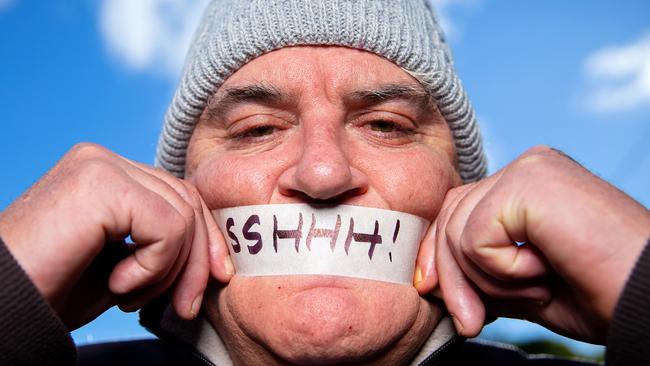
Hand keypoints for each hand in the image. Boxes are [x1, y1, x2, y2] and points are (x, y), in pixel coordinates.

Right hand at [0, 143, 232, 329]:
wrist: (2, 306)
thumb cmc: (54, 288)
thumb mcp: (124, 263)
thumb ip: (164, 246)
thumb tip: (218, 260)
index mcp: (107, 172)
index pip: (179, 195)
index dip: (205, 238)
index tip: (215, 278)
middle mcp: (104, 160)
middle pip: (187, 201)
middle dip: (197, 260)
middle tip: (186, 306)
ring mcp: (101, 166)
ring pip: (182, 217)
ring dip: (168, 272)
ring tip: (129, 295)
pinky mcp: (101, 185)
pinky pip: (167, 227)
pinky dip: (153, 268)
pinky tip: (118, 284)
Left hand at [415, 146, 649, 342]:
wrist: (649, 303)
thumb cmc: (600, 294)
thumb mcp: (522, 285)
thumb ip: (479, 272)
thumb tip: (430, 280)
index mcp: (528, 184)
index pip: (459, 210)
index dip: (439, 255)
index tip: (435, 295)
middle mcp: (527, 167)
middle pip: (451, 217)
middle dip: (452, 277)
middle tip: (471, 323)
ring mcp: (529, 169)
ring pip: (459, 232)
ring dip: (489, 281)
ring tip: (538, 289)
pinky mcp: (530, 182)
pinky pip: (477, 238)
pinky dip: (505, 272)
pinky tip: (546, 271)